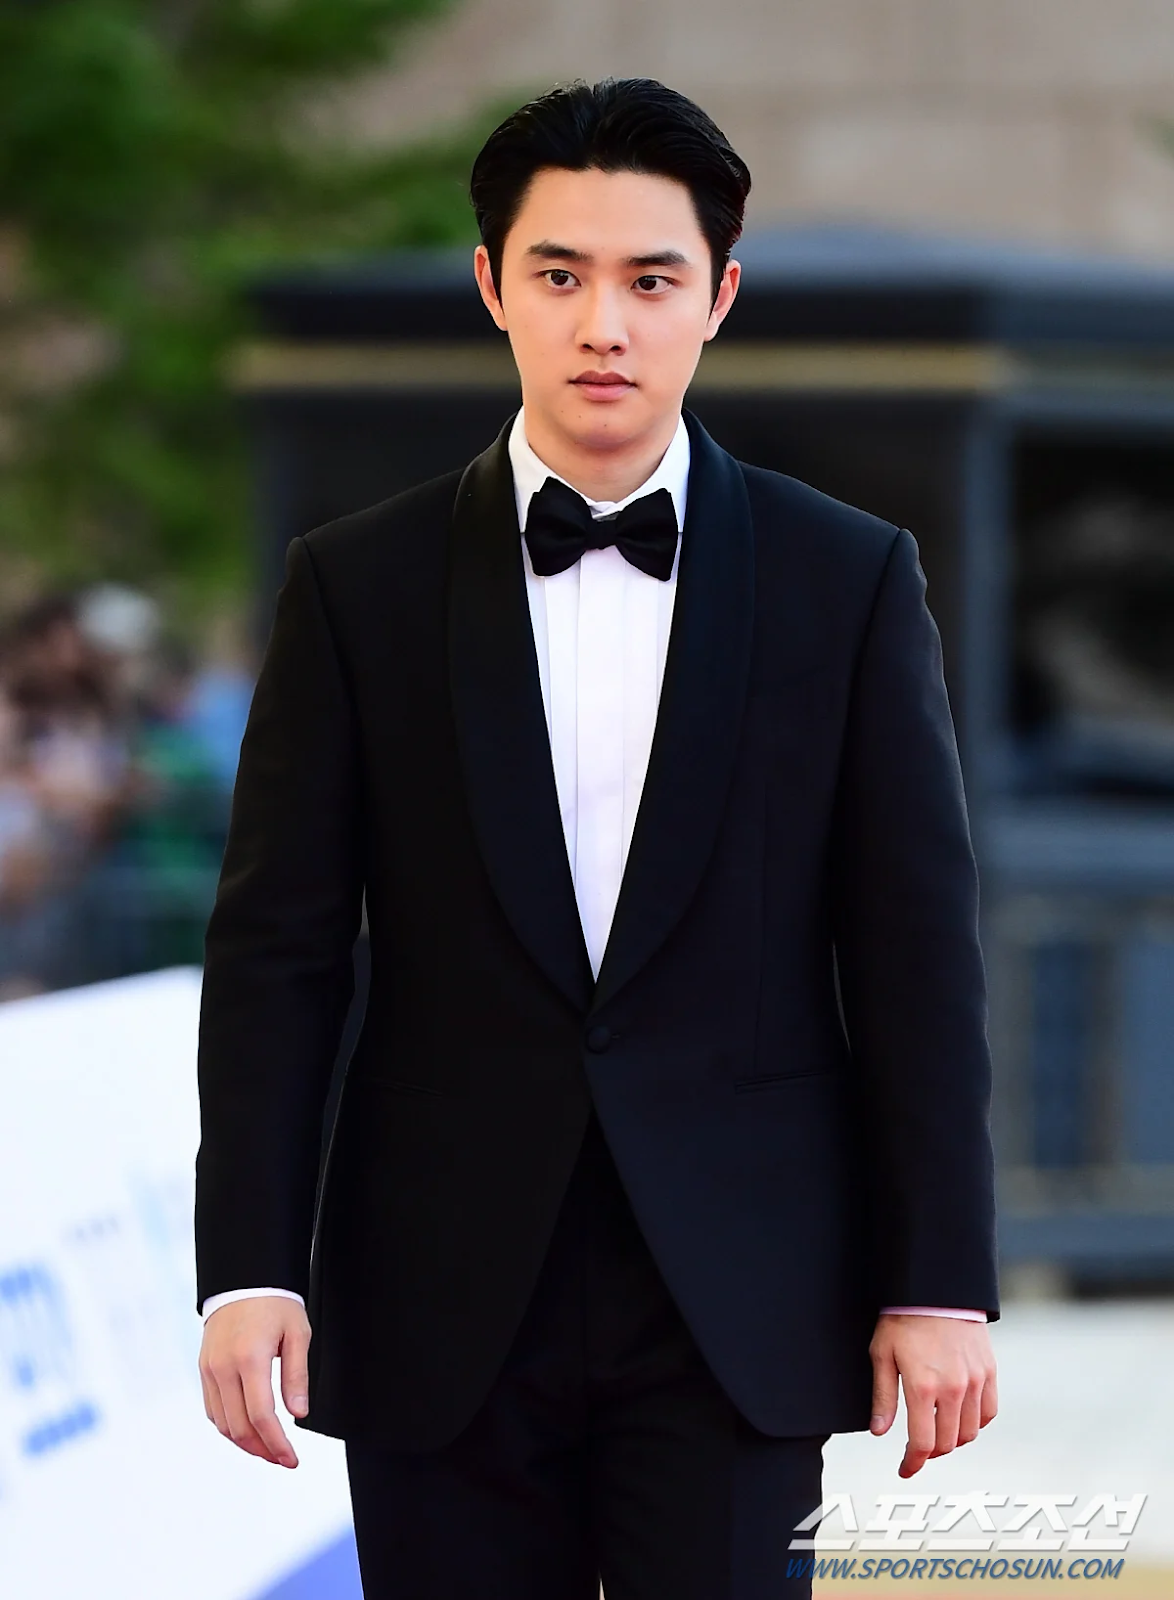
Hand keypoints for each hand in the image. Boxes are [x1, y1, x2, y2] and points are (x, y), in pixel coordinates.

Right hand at [199, 1296, 310, 1466]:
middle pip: (239, 1427)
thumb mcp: (297, 1333)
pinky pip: (212, 1410)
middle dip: (263, 1450)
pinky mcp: (204, 1369)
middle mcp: (224, 1367)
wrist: (243, 1279)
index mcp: (250, 1358)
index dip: (277, 1444)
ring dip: (245, 1443)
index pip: (262, 1416)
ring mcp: (210, 1369)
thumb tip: (299, 1414)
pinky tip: (248, 1429)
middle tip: (284, 1458)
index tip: (292, 1458)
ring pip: (222, 1424)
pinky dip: (229, 1426)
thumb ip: (297, 1375)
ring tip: (268, 1448)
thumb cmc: (275, 1303)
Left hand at [868, 1313, 996, 1477]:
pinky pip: (989, 1412)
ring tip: (937, 1432)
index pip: (922, 1443)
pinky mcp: (989, 1371)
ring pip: (970, 1432)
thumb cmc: (903, 1318)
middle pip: (947, 1442)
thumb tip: (879, 1433)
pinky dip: (976, 1423)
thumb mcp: (882, 1354)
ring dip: (953, 1440)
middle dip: (930, 1453)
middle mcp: (954, 1389)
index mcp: (923, 1386)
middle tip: (918, 1450)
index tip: (905, 1468)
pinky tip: (961, 1418)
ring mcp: (975, 1381)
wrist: (936, 1287)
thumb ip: (883, 1397)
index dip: (913, 1462)